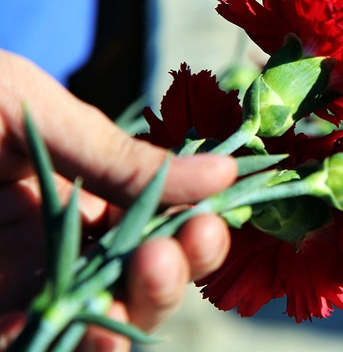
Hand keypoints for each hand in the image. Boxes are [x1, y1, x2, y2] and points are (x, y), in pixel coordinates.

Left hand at [0, 51, 236, 350]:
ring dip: (121, 319)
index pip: (160, 222)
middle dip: (166, 277)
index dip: (191, 231)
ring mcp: (15, 276)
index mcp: (85, 186)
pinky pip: (27, 335)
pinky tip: (72, 336)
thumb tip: (224, 173)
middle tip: (168, 256)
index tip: (207, 225)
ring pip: (89, 315)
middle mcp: (59, 237)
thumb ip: (123, 158)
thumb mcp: (35, 111)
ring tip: (124, 305)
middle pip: (134, 278)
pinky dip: (51, 341)